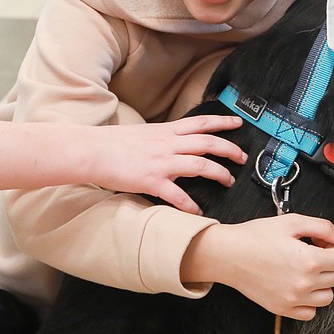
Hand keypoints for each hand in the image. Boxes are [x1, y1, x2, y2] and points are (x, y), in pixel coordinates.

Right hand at [89, 115, 247, 214]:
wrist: (91, 151)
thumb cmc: (113, 143)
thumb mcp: (144, 132)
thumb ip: (163, 137)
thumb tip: (177, 141)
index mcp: (166, 131)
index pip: (201, 122)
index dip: (223, 122)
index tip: (238, 123)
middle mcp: (168, 144)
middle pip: (209, 143)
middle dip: (230, 149)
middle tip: (242, 157)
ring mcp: (161, 162)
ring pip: (200, 165)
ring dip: (219, 173)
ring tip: (228, 181)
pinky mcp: (152, 181)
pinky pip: (177, 194)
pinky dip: (190, 205)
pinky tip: (198, 211)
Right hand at [182, 214, 333, 319]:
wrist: (228, 254)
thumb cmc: (256, 237)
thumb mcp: (292, 221)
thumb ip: (323, 227)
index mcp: (309, 260)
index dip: (333, 248)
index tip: (321, 244)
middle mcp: (303, 284)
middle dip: (329, 263)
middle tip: (312, 253)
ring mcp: (293, 300)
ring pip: (327, 297)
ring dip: (322, 284)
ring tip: (306, 271)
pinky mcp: (281, 309)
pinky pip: (310, 313)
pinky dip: (309, 302)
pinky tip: (299, 286)